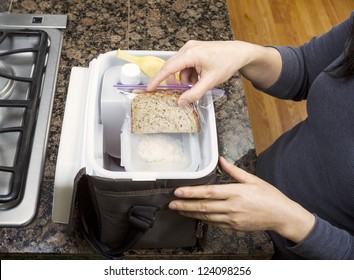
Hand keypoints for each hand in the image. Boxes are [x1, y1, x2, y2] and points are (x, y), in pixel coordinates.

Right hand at [147, 40, 256, 104]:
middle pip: (172, 67)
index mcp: (190, 54)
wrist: (238, 53)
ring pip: (179, 68)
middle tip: (176, 92)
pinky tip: (199, 78)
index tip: (149, 88)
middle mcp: (188, 48)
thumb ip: (194, 93)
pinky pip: (185, 65)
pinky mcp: (194, 50)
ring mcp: (191, 48)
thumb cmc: (226, 63)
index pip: (168, 68)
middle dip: (174, 81)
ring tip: (196, 84)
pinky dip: (189, 74)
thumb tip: (181, 102)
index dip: (158, 79)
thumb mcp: (210, 81)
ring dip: (184, 79)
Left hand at [169, 157, 314, 242]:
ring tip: (179, 210)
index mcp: (236, 192)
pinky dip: (203, 220)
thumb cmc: (269, 196)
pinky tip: (195, 216)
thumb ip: (233, 170)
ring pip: (206, 217)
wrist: (281, 215)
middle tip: (171, 204)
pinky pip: (215, 224)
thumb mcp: (252, 179)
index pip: (208, 192)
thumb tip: (220, 159)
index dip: (191, 193)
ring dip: (191, 214)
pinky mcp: (234, 227)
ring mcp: (232, 219)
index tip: (178, 192)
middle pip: (203, 206)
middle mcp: (232, 207)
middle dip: (185, 205)